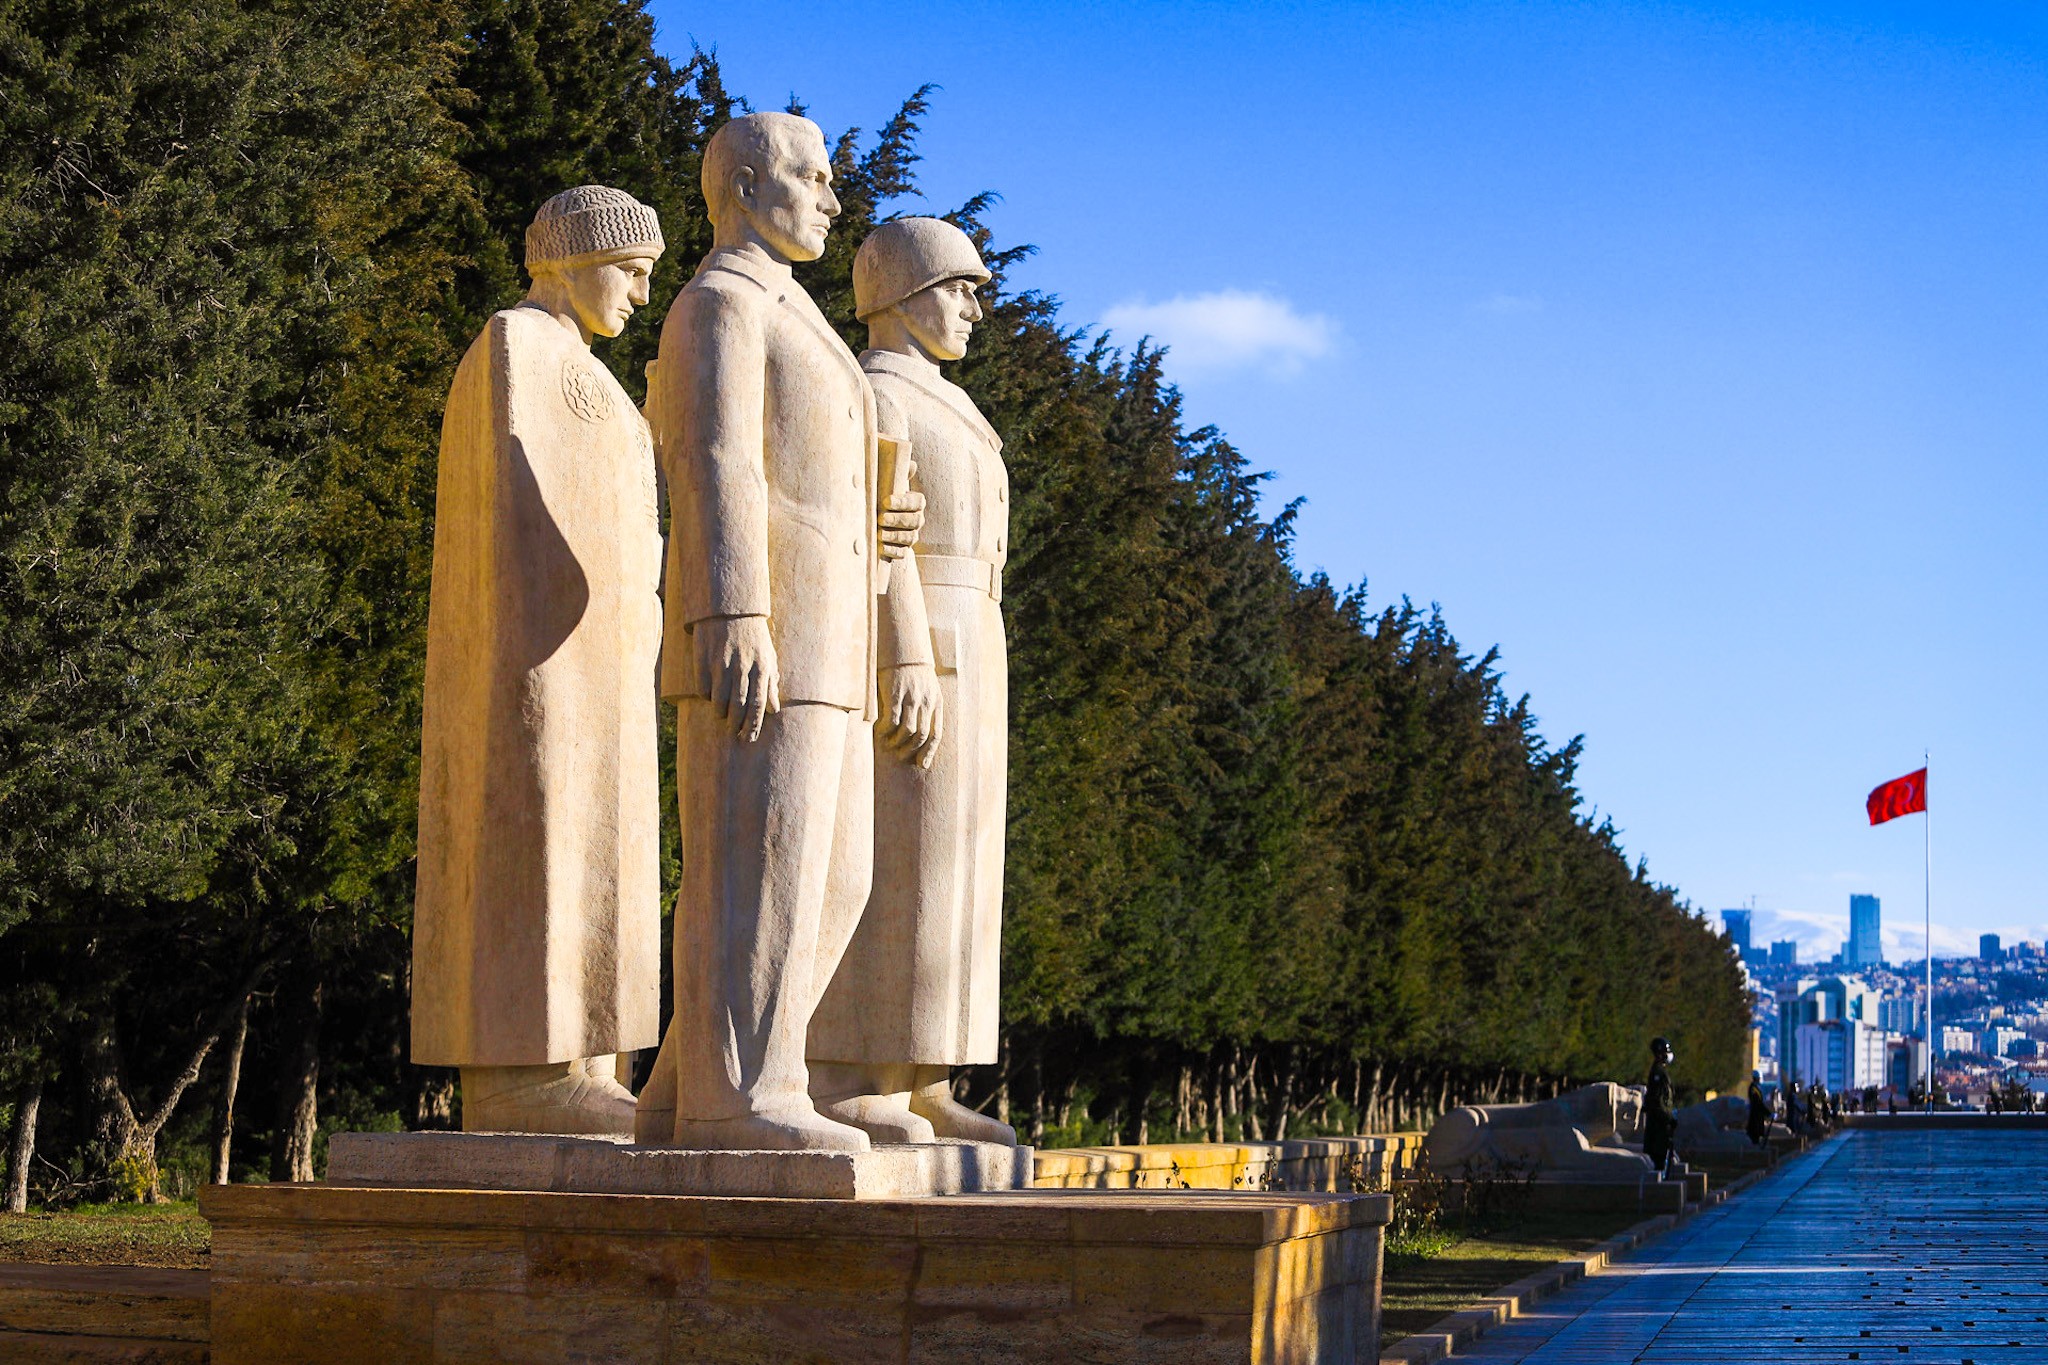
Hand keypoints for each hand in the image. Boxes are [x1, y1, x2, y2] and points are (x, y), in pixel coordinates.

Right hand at [694, 615, 778, 740]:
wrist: (731, 610)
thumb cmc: (754, 637)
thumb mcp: (769, 658)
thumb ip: (771, 684)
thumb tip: (776, 709)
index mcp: (761, 668)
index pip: (758, 705)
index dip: (754, 725)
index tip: (750, 737)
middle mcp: (742, 668)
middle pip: (739, 706)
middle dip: (736, 725)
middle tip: (734, 733)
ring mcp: (722, 663)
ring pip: (719, 699)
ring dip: (720, 713)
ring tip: (722, 716)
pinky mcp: (704, 659)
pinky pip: (704, 687)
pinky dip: (707, 696)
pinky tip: (710, 697)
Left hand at [877, 462, 923, 562]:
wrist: (878, 521)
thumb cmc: (884, 497)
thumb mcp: (889, 484)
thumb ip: (898, 474)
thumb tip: (912, 464)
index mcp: (916, 503)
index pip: (916, 502)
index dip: (903, 502)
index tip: (886, 501)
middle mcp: (917, 520)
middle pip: (914, 521)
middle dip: (897, 520)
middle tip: (881, 518)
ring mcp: (911, 536)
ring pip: (909, 538)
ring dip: (894, 536)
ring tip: (879, 534)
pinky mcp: (903, 550)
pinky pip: (902, 553)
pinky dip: (892, 551)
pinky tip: (882, 548)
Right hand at [881, 662, 941, 767]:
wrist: (905, 650)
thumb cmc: (915, 672)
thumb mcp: (929, 690)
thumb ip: (927, 708)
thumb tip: (919, 732)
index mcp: (937, 703)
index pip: (936, 733)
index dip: (929, 752)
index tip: (921, 764)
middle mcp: (926, 702)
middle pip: (922, 735)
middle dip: (910, 750)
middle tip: (900, 755)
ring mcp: (911, 698)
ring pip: (907, 731)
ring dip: (897, 742)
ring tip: (888, 744)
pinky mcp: (895, 694)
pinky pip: (892, 720)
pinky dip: (886, 730)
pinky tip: (880, 731)